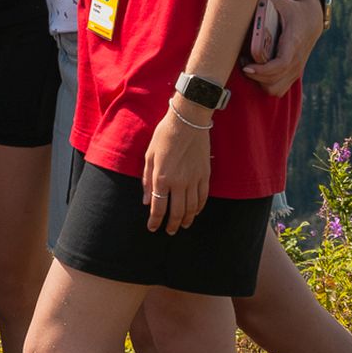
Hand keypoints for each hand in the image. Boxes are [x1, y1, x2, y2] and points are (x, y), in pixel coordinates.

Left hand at [140, 108, 209, 233]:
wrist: (188, 121)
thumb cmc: (164, 136)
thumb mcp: (149, 156)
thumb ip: (147, 180)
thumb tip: (146, 201)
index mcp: (162, 177)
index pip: (158, 207)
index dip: (155, 221)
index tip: (152, 228)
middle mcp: (179, 182)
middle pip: (177, 212)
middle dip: (172, 225)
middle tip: (169, 231)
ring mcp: (194, 179)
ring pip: (192, 208)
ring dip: (187, 220)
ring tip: (183, 226)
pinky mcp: (205, 175)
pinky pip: (203, 197)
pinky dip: (199, 208)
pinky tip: (196, 212)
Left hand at [243, 0, 323, 98]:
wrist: (312, 18)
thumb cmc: (291, 9)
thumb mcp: (277, 2)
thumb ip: (259, 5)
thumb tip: (239, 8)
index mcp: (292, 42)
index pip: (280, 64)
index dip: (262, 70)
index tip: (246, 67)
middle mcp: (297, 60)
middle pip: (274, 81)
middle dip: (255, 76)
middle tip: (243, 62)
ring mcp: (296, 69)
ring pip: (276, 89)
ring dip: (259, 82)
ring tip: (250, 67)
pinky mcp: (294, 74)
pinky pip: (279, 89)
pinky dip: (266, 85)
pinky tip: (258, 72)